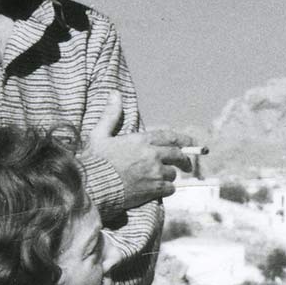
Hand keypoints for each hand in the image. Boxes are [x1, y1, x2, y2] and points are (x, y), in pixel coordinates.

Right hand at [85, 91, 197, 206]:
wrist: (94, 186)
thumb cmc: (95, 161)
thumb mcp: (99, 134)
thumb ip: (111, 115)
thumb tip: (115, 93)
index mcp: (142, 140)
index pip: (170, 137)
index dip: (184, 140)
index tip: (191, 143)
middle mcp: (152, 155)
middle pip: (178, 156)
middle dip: (184, 160)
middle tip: (187, 165)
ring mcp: (155, 172)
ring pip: (172, 173)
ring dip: (169, 176)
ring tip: (163, 179)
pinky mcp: (153, 189)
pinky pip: (169, 189)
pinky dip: (167, 189)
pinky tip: (160, 190)